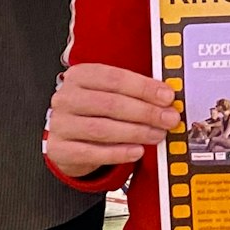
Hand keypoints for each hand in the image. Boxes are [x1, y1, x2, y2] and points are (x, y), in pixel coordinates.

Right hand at [47, 63, 179, 173]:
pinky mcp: (60, 149)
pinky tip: (137, 151)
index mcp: (80, 76)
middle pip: (110, 104)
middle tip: (168, 118)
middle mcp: (66, 98)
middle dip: (145, 112)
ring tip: (156, 135)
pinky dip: (118, 153)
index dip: (144, 87)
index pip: (115, 78)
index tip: (166, 96)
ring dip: (136, 132)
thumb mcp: (110, 95)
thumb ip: (134, 94)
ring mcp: (60, 124)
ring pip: (102, 129)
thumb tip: (166, 99)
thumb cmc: (94, 113)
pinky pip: (92, 153)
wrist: (69, 139)